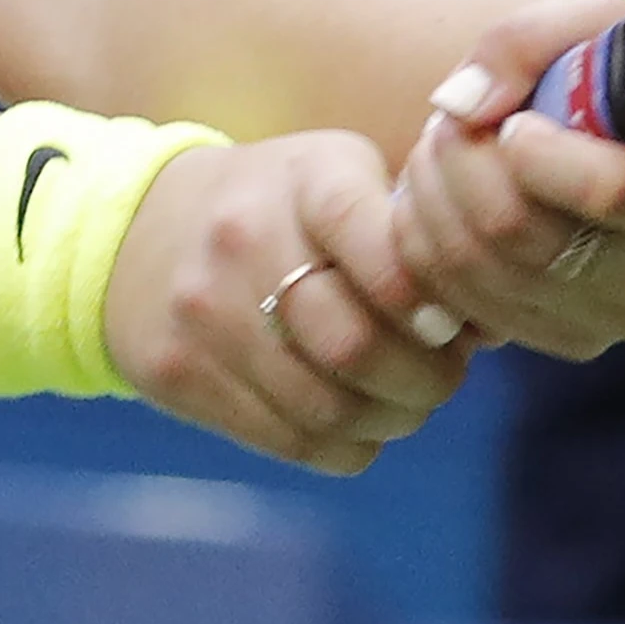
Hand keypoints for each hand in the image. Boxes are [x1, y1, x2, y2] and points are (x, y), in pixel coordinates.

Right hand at [99, 131, 472, 476]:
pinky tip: (347, 418)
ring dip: (387, 420)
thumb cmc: (277, 209)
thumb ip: (412, 236)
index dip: (431, 305)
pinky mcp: (178, 372)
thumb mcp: (338, 179)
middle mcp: (245, 238)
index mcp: (305, 179)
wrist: (131, 232)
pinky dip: (341, 445)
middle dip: (425, 382)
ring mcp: (204, 311)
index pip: (383, 249)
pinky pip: (290, 441)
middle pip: (357, 347)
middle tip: (441, 379)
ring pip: (329, 408)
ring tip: (397, 401)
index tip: (450, 324)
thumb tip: (492, 323)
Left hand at [394, 0, 624, 357]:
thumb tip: (462, 103)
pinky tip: (440, 198)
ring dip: (434, 197)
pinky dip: (428, 245)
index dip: (543, 156)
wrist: (623, 142)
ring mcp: (619, 317)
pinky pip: (462, 302)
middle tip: (451, 121)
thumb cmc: (616, 76)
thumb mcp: (591, 24)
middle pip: (525, 235)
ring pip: (480, 270)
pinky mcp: (567, 339)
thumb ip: (525, 40)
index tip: (515, 124)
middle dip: (462, 163)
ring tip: (442, 149)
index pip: (616, 192)